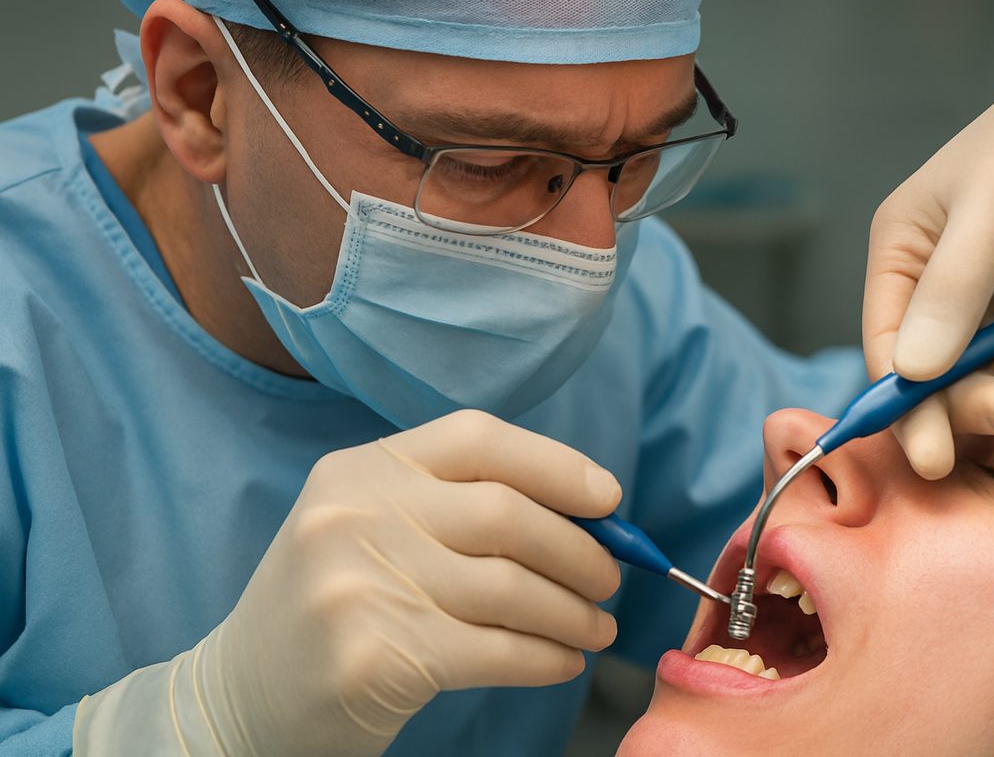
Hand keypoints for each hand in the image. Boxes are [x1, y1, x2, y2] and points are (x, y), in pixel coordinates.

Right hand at [74, 410, 621, 755]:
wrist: (241, 697)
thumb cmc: (332, 607)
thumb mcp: (371, 530)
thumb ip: (455, 509)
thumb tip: (586, 515)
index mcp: (361, 471)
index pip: (477, 438)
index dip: (555, 464)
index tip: (608, 499)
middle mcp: (355, 514)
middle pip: (506, 514)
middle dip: (580, 550)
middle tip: (610, 582)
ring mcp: (358, 584)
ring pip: (510, 587)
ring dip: (572, 612)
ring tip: (597, 630)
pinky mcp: (373, 655)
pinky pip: (496, 649)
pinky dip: (545, 657)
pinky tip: (561, 662)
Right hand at [864, 58, 993, 477]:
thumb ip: (954, 288)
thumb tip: (913, 373)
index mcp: (899, 257)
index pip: (887, 349)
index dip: (904, 406)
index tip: (931, 455)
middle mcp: (929, 288)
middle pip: (935, 375)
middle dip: (974, 396)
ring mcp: (979, 303)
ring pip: (990, 370)